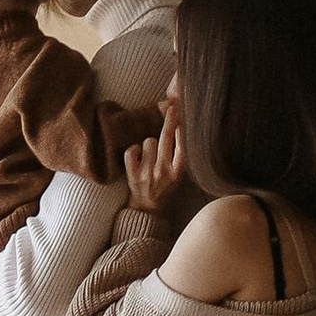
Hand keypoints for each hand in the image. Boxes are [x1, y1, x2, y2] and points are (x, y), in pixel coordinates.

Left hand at [124, 91, 185, 218]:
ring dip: (148, 145)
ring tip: (150, 157)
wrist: (147, 208)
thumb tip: (178, 127)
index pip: (182, 147)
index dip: (182, 130)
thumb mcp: (177, 174)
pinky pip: (132, 150)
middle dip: (169, 119)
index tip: (182, 115)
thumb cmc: (164, 187)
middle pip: (166, 138)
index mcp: (178, 173)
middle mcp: (164, 172)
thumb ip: (178, 154)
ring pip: (148, 141)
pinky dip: (133, 151)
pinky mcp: (132, 175)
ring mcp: (147, 173)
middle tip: (172, 107)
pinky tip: (138, 157)